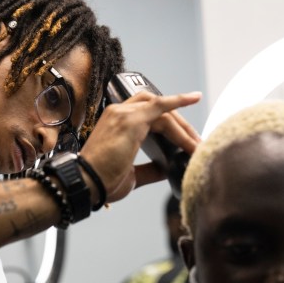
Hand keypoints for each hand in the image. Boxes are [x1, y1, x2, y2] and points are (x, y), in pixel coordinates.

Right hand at [79, 90, 201, 201]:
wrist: (86, 184)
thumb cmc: (101, 181)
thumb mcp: (132, 174)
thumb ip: (150, 169)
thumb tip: (167, 168)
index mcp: (115, 123)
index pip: (146, 112)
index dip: (168, 119)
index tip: (185, 132)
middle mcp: (118, 113)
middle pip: (157, 108)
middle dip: (180, 125)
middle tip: (196, 143)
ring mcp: (123, 114)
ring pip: (163, 111)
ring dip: (183, 127)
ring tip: (197, 144)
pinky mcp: (131, 120)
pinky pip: (161, 106)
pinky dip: (179, 101)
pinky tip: (195, 98)